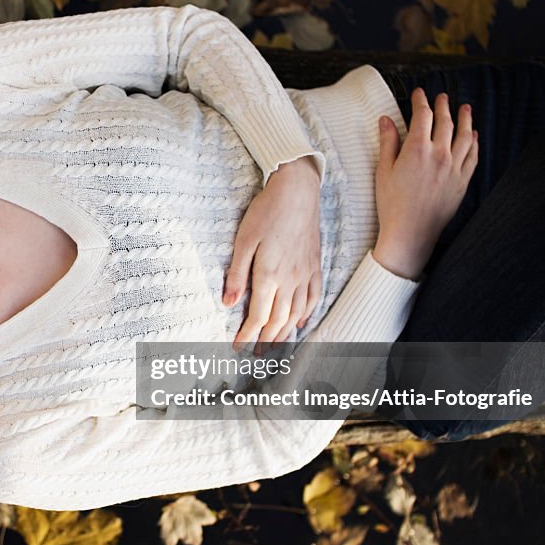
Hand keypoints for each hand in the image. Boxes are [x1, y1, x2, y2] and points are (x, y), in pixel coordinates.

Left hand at [224, 157, 322, 351]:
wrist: (297, 190)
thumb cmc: (266, 212)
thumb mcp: (243, 241)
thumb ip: (236, 275)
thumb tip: (228, 303)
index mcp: (269, 275)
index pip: (258, 316)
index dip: (248, 335)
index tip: (238, 347)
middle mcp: (291, 279)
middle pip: (278, 319)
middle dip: (266, 340)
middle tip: (256, 354)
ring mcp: (306, 273)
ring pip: (297, 313)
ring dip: (285, 333)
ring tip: (275, 345)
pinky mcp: (315, 265)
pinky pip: (314, 297)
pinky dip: (307, 314)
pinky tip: (299, 322)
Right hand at [372, 88, 477, 279]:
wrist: (410, 232)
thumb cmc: (392, 204)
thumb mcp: (383, 171)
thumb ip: (388, 143)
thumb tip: (386, 121)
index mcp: (417, 150)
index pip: (423, 116)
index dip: (421, 102)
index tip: (420, 94)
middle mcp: (440, 154)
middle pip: (446, 122)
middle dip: (444, 106)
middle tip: (442, 96)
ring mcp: (454, 168)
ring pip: (465, 135)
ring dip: (465, 119)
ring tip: (464, 109)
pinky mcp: (462, 181)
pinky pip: (473, 155)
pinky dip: (475, 141)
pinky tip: (473, 135)